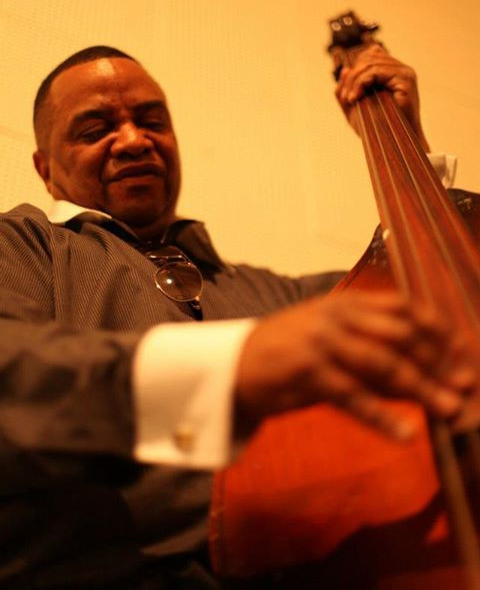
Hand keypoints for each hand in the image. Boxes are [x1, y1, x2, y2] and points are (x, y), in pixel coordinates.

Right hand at [234, 291, 473, 439]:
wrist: (235, 364)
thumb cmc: (291, 352)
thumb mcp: (335, 343)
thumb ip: (375, 358)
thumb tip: (426, 382)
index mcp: (348, 303)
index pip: (405, 307)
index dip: (438, 328)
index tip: (462, 351)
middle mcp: (338, 315)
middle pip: (401, 335)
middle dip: (438, 361)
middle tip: (465, 384)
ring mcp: (322, 341)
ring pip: (383, 364)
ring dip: (422, 388)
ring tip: (450, 408)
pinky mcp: (308, 371)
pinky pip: (353, 397)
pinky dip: (381, 417)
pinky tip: (405, 434)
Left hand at [335, 45, 429, 152]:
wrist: (395, 145)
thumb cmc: (378, 128)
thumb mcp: (356, 107)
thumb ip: (347, 89)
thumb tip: (344, 70)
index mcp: (394, 72)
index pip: (370, 55)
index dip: (355, 70)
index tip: (346, 93)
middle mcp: (401, 69)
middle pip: (368, 59)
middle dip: (351, 78)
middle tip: (346, 98)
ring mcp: (405, 73)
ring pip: (370, 65)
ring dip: (354, 82)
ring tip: (349, 99)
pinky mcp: (406, 80)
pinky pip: (376, 72)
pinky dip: (361, 84)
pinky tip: (354, 98)